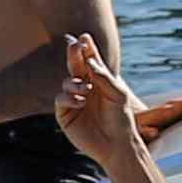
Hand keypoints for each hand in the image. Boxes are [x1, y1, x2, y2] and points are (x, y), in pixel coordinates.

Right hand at [55, 45, 147, 159]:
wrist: (116, 144)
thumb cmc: (121, 118)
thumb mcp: (117, 94)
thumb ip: (103, 76)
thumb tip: (88, 60)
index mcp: (99, 80)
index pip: (90, 60)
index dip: (86, 48)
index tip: (85, 38)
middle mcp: (85, 87)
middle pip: (75, 65)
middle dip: (74, 55)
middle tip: (75, 45)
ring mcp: (74, 100)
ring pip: (67, 81)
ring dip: (75, 82)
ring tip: (86, 89)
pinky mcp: (65, 114)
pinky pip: (60, 99)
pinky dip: (69, 97)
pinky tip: (80, 101)